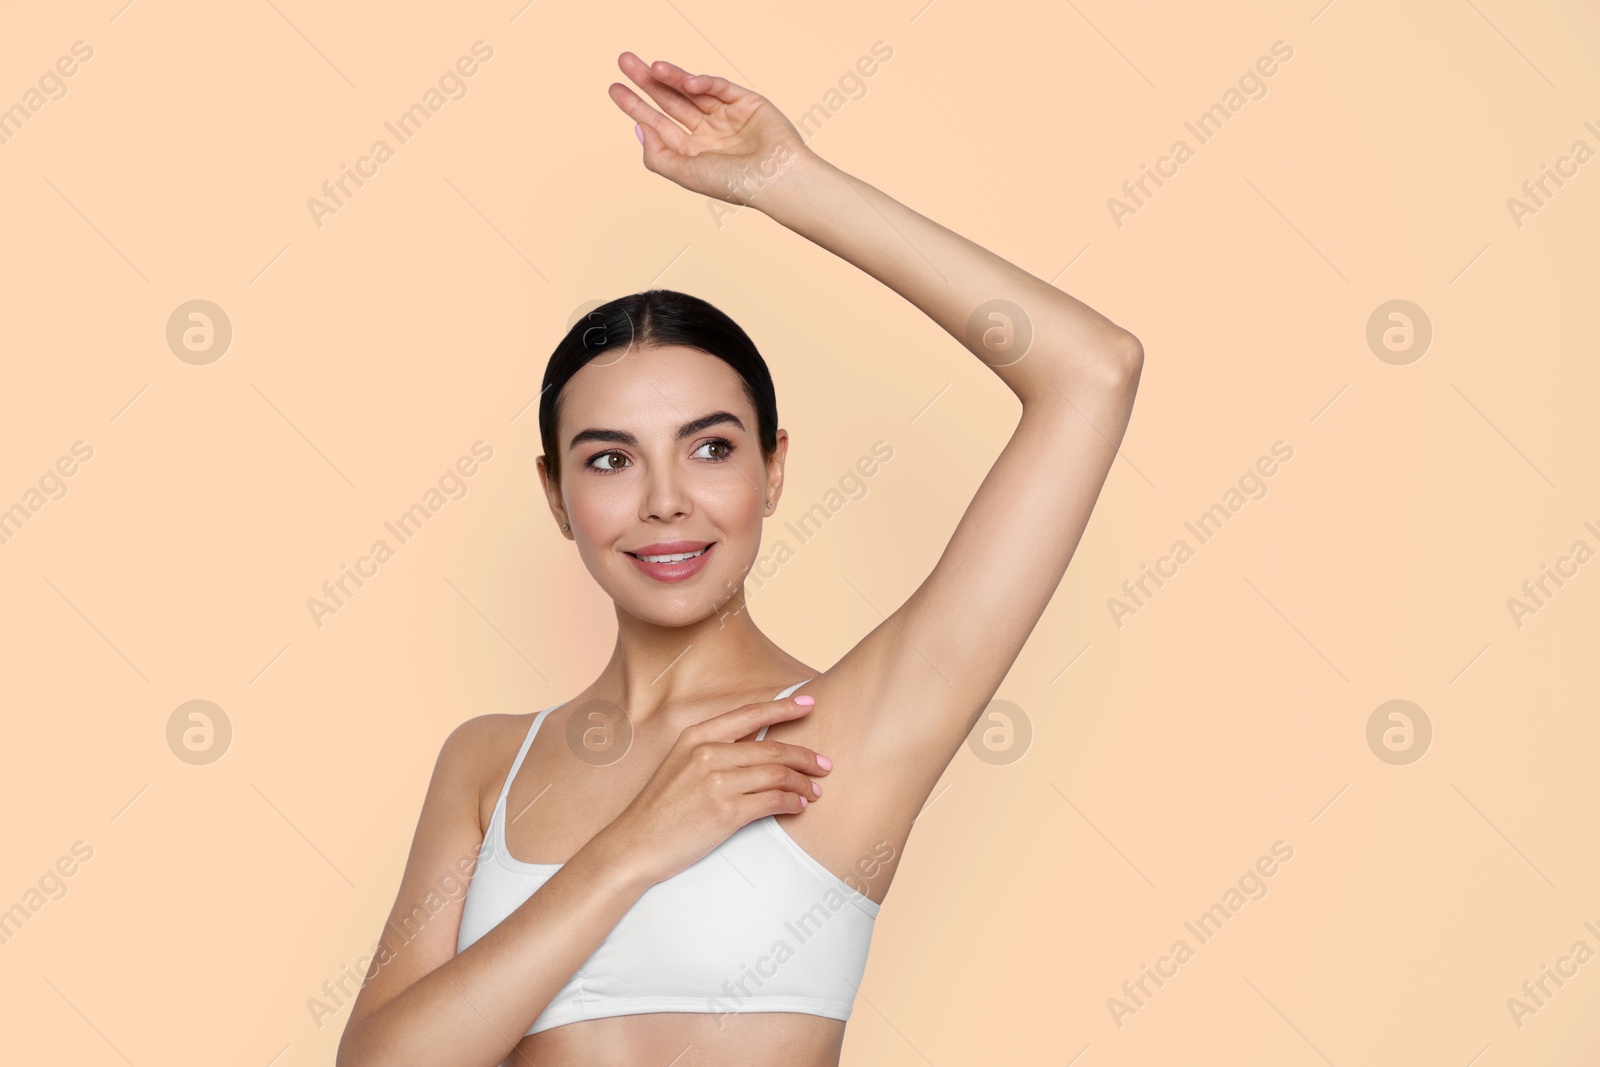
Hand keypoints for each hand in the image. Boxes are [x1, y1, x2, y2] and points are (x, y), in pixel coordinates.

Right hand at [602, 692, 830, 885]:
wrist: (635, 844)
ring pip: (778, 775)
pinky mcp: (726, 813)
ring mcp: (717, 783)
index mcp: (696, 736)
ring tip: (814, 791)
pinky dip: (793, 803)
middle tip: (824, 764)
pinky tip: (799, 806)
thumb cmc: (660, 807)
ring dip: (802, 783)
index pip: (750, 714)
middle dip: (805, 756)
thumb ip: (714, 749)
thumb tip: (758, 745)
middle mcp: (708, 753)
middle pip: (772, 748)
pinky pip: (773, 801)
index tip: (810, 704)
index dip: (784, 707)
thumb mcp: (680, 763)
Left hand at [608, 51, 815, 206]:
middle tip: (625, 61)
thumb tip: (638, 128)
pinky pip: (719, 87)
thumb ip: (657, 155)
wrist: (776, 178)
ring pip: (692, 90)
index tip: (615, 88)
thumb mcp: (684, 173)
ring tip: (650, 66)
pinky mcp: (746, 102)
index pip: (658, 123)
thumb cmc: (734, 183)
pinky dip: (703, 82)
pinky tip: (687, 81)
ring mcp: (727, 116)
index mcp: (693, 152)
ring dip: (671, 76)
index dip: (636, 106)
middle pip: (670, 101)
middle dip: (647, 82)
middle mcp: (708, 133)